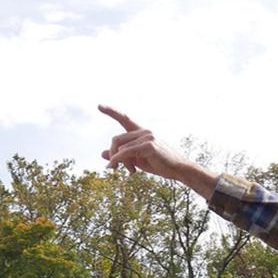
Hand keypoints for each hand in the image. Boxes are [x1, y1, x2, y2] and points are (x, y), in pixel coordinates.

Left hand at [98, 105, 217, 197]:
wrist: (178, 169)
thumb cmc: (159, 164)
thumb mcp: (137, 160)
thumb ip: (121, 155)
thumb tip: (102, 153)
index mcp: (141, 132)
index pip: (125, 118)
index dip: (112, 112)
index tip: (99, 106)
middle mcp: (144, 131)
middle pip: (116, 139)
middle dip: (113, 155)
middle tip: (115, 168)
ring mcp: (147, 137)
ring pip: (120, 147)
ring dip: (119, 162)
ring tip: (131, 171)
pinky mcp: (149, 145)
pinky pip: (126, 152)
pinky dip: (117, 160)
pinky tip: (113, 166)